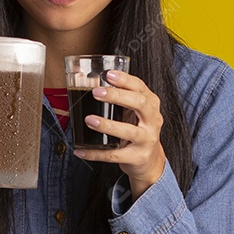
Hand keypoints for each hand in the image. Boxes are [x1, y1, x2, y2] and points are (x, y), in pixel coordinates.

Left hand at [73, 70, 166, 197]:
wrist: (149, 160)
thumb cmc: (138, 129)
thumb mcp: (134, 111)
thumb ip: (120, 97)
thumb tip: (87, 81)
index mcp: (151, 105)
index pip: (140, 87)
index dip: (125, 80)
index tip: (108, 74)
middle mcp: (152, 121)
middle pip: (140, 104)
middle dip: (118, 96)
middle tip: (96, 92)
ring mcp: (146, 140)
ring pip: (129, 132)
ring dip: (107, 125)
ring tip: (89, 120)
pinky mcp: (137, 157)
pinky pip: (114, 155)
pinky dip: (96, 153)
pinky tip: (81, 150)